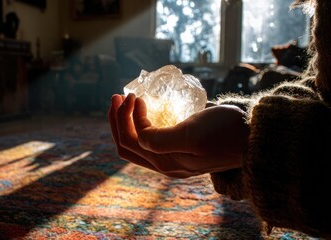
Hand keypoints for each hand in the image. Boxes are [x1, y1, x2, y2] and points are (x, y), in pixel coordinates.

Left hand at [108, 93, 249, 177]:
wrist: (253, 136)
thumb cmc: (224, 133)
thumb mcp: (192, 135)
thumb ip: (161, 140)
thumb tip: (139, 135)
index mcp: (166, 163)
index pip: (131, 140)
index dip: (126, 117)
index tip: (136, 95)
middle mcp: (165, 164)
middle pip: (128, 144)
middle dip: (117, 120)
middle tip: (117, 95)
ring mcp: (172, 157)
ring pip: (137, 142)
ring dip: (126, 121)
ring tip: (126, 99)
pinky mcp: (180, 148)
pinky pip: (151, 138)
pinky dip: (141, 123)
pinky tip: (144, 109)